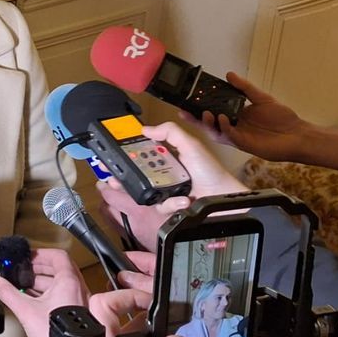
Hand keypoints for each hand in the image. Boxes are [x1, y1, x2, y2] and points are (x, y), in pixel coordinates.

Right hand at [0, 248, 89, 336]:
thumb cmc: (57, 335)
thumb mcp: (26, 310)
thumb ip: (7, 293)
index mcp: (68, 282)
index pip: (58, 256)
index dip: (41, 254)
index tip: (28, 257)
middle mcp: (78, 289)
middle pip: (60, 268)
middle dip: (39, 268)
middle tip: (24, 269)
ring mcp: (81, 301)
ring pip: (62, 283)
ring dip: (43, 282)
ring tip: (25, 285)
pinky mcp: (77, 314)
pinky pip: (64, 296)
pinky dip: (49, 294)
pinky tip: (34, 302)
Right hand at [97, 121, 246, 249]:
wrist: (225, 197)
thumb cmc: (211, 170)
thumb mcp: (191, 145)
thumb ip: (170, 132)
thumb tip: (145, 128)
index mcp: (167, 159)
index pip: (141, 155)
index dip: (126, 155)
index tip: (112, 155)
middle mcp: (163, 175)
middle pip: (135, 176)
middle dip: (121, 177)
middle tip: (113, 177)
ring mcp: (166, 192)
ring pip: (143, 193)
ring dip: (145, 192)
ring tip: (152, 190)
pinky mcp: (170, 208)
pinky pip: (160, 207)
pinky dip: (170, 204)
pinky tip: (182, 201)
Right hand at [181, 72, 306, 161]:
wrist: (297, 135)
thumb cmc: (282, 119)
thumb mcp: (262, 98)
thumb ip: (244, 88)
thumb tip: (229, 75)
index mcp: (235, 117)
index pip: (213, 112)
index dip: (199, 108)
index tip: (188, 101)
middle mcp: (233, 127)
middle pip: (208, 124)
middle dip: (195, 119)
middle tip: (184, 111)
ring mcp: (237, 136)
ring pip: (215, 132)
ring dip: (207, 124)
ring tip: (204, 113)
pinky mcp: (243, 144)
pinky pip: (229, 136)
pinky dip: (224, 127)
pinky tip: (223, 118)